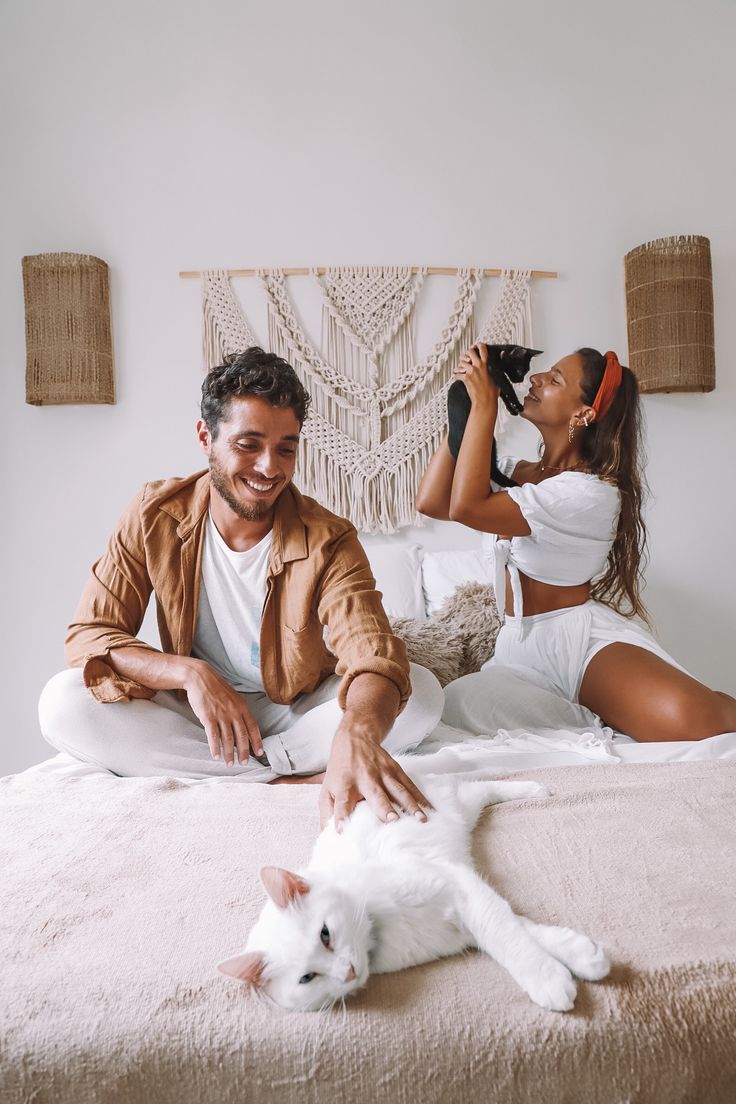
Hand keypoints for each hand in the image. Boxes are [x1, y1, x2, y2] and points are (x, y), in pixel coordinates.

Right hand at [182, 659, 263, 766]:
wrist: (200, 677)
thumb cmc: (216, 688)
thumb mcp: (232, 697)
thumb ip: (238, 711)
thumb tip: (241, 727)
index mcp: (242, 706)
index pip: (253, 727)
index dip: (257, 741)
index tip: (259, 753)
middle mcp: (234, 711)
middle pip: (242, 736)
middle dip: (244, 752)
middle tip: (244, 763)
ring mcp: (221, 714)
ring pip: (228, 738)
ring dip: (229, 753)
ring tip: (229, 763)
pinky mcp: (208, 717)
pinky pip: (213, 736)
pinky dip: (215, 747)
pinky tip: (216, 755)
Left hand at [318, 729, 432, 830]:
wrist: (355, 737)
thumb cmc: (340, 769)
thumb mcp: (326, 788)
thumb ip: (327, 812)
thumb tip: (327, 837)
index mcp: (345, 784)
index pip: (341, 802)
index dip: (341, 816)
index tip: (342, 831)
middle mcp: (364, 778)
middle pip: (375, 794)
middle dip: (384, 807)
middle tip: (392, 820)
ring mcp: (383, 773)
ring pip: (398, 790)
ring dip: (410, 804)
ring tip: (421, 819)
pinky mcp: (396, 769)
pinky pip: (410, 785)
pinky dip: (421, 797)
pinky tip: (430, 809)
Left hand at [454, 344, 498, 409]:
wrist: (485, 401)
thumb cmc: (491, 393)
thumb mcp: (496, 379)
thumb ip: (493, 373)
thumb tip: (495, 373)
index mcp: (486, 366)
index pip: (483, 350)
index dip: (479, 345)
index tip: (477, 345)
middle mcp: (478, 367)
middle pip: (470, 352)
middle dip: (468, 353)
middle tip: (467, 356)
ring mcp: (471, 372)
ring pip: (462, 362)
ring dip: (461, 365)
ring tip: (462, 369)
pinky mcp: (465, 378)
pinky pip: (457, 374)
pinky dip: (456, 376)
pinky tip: (458, 378)